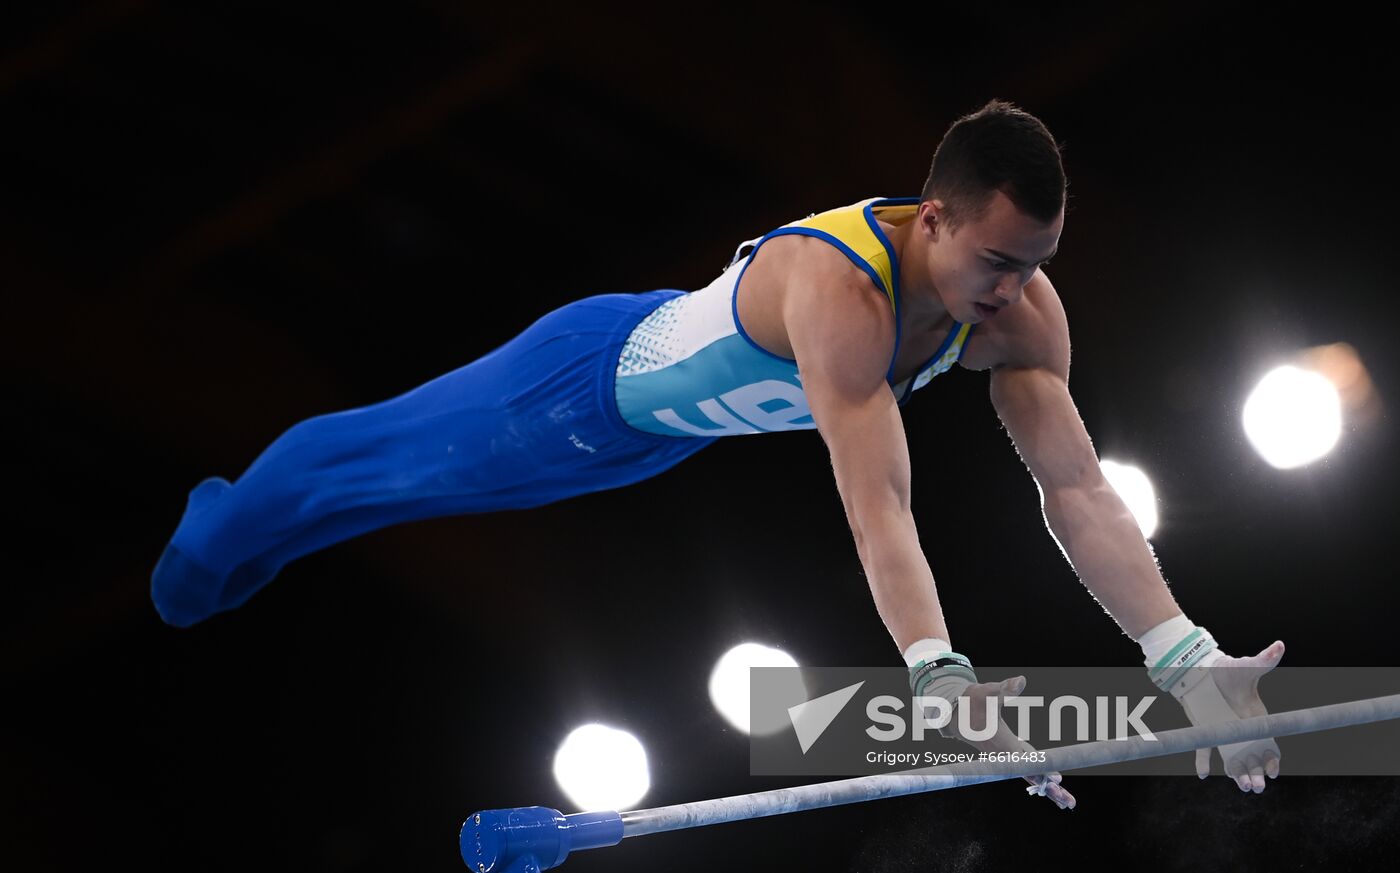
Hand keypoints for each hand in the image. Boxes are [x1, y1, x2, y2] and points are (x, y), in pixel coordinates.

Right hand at [940, 675, 1075, 809]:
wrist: (954, 712)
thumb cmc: (971, 701)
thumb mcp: (987, 692)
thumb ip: (1005, 688)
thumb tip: (1022, 680)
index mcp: (1002, 742)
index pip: (1025, 758)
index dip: (1041, 768)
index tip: (1058, 780)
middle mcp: (1005, 754)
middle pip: (1030, 774)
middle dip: (1049, 789)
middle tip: (1070, 803)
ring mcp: (1006, 757)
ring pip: (1029, 775)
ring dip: (1047, 789)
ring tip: (1068, 802)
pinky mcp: (1007, 756)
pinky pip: (1025, 771)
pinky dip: (1038, 780)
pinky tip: (1051, 788)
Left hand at [1180, 641, 1284, 792]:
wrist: (1201, 669)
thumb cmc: (1228, 670)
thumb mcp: (1247, 666)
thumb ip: (1265, 659)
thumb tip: (1279, 645)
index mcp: (1256, 718)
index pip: (1268, 744)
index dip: (1272, 760)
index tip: (1272, 771)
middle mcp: (1241, 729)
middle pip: (1252, 758)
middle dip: (1256, 773)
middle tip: (1256, 787)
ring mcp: (1223, 732)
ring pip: (1233, 759)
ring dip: (1237, 773)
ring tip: (1242, 786)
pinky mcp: (1206, 731)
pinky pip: (1204, 750)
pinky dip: (1202, 761)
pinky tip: (1202, 773)